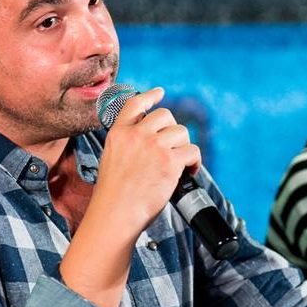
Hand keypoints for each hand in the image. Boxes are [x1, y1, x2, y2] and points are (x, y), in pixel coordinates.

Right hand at [94, 87, 201, 232]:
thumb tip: (152, 141)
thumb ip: (128, 145)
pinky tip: (189, 171)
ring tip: (181, 163)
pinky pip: (192, 151)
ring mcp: (154, 146)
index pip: (135, 104)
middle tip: (173, 147)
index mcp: (118, 133)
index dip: (150, 96)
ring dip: (184, 146)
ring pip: (181, 132)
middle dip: (173, 130)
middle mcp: (136, 135)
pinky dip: (194, 162)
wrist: (116, 213)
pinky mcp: (170, 161)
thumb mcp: (112, 159)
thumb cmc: (114, 195)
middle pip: (165, 116)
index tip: (160, 93)